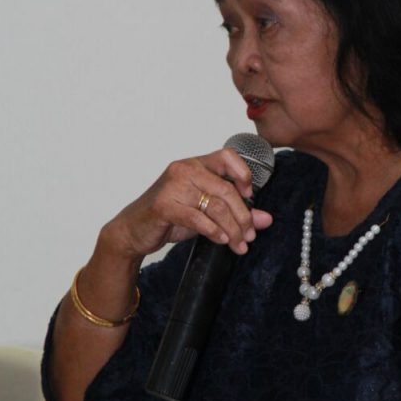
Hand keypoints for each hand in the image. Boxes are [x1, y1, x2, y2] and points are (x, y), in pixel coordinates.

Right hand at [101, 148, 272, 261]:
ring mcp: (173, 186)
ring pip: (215, 206)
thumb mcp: (206, 212)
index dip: (244, 174)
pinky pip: (198, 217)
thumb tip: (267, 220)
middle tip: (250, 235)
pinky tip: (222, 240)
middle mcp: (184, 169)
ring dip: (232, 229)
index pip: (227, 156)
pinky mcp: (164, 205)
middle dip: (243, 216)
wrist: (133, 230)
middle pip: (226, 189)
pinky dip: (214, 231)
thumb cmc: (170, 216)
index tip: (250, 196)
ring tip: (239, 244)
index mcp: (196, 164)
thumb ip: (236, 212)